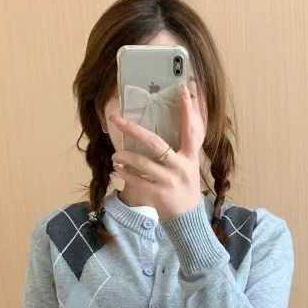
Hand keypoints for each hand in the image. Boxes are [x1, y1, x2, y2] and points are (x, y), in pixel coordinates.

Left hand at [109, 80, 204, 219]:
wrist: (188, 219)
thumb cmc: (186, 185)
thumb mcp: (192, 163)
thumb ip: (188, 141)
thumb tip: (189, 114)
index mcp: (191, 157)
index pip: (191, 129)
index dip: (187, 109)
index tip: (182, 88)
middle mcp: (180, 168)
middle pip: (155, 145)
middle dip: (134, 131)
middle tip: (116, 120)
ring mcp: (168, 183)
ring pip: (142, 164)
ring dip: (124, 158)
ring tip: (116, 156)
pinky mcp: (157, 196)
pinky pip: (136, 182)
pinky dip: (124, 175)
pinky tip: (117, 170)